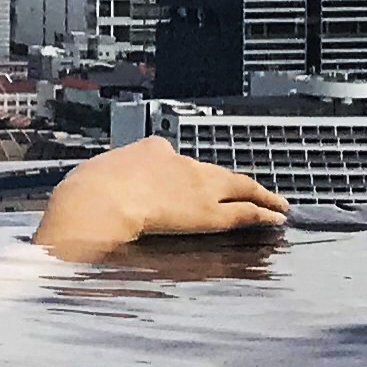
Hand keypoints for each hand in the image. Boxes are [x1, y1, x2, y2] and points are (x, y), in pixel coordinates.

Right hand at [33, 137, 291, 260]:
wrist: (100, 201)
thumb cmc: (89, 190)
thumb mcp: (95, 175)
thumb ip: (108, 180)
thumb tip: (96, 188)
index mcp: (150, 150)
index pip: (171, 155)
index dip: (180, 168)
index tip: (183, 176)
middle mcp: (181, 163)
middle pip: (213, 171)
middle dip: (229, 181)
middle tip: (247, 189)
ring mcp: (200, 187)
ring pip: (240, 187)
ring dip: (261, 194)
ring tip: (276, 202)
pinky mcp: (212, 212)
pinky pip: (246, 211)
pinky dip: (265, 213)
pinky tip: (277, 217)